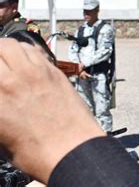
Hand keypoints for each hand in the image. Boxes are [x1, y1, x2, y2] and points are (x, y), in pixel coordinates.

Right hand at [0, 39, 104, 182]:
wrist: (71, 149)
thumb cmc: (36, 152)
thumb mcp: (1, 137)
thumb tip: (2, 97)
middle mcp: (8, 82)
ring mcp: (32, 73)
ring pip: (12, 45)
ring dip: (5, 49)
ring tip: (5, 58)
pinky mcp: (52, 71)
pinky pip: (34, 51)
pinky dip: (26, 51)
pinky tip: (25, 61)